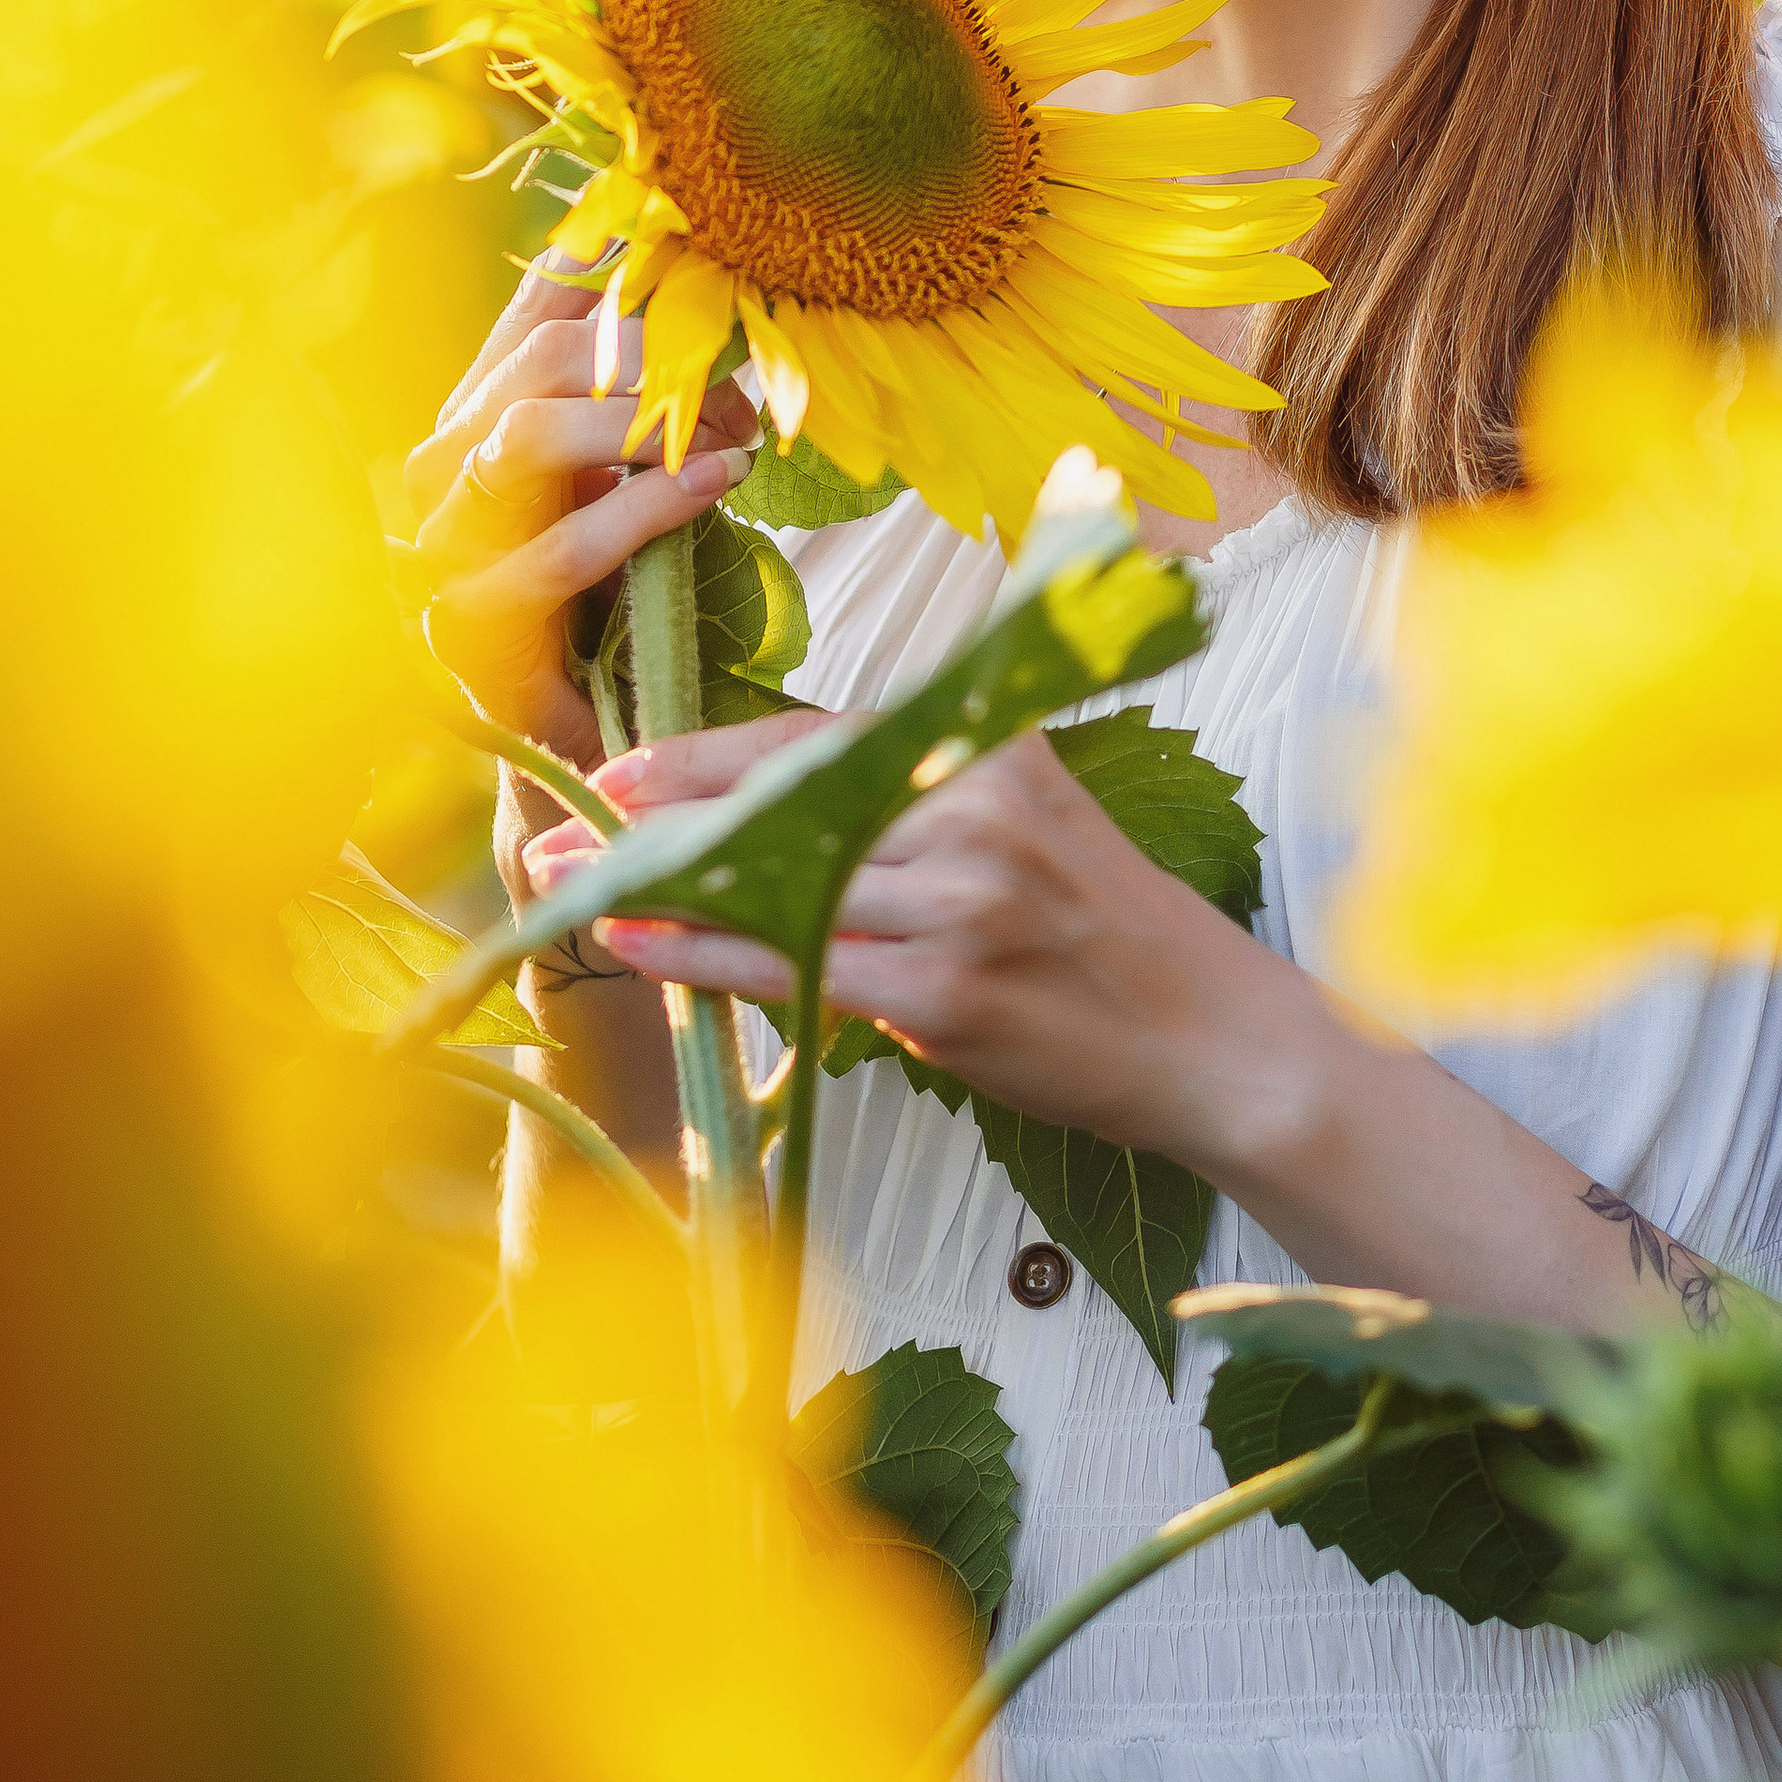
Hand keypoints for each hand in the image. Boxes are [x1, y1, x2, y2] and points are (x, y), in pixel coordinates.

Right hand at [405, 269, 757, 759]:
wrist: (570, 727)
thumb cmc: (605, 588)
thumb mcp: (624, 472)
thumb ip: (642, 386)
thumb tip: (688, 272)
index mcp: (479, 412)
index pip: (538, 308)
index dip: (623, 275)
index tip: (706, 265)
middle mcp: (443, 466)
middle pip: (541, 363)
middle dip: (656, 363)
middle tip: (740, 392)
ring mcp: (444, 545)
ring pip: (529, 438)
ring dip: (646, 428)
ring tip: (732, 439)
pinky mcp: (469, 626)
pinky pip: (556, 552)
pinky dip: (643, 512)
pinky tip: (711, 488)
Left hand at [534, 723, 1280, 1161]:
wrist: (1211, 1039)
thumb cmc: (1110, 931)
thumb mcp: (1038, 816)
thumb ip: (928, 787)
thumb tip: (777, 792)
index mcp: (994, 750)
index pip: (821, 742)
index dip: (712, 758)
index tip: (629, 769)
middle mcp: (975, 813)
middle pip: (782, 808)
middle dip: (663, 815)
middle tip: (570, 821)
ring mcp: (960, 907)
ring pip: (776, 888)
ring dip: (661, 890)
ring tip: (574, 888)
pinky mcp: (945, 997)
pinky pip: (796, 969)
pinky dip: (709, 958)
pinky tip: (647, 949)